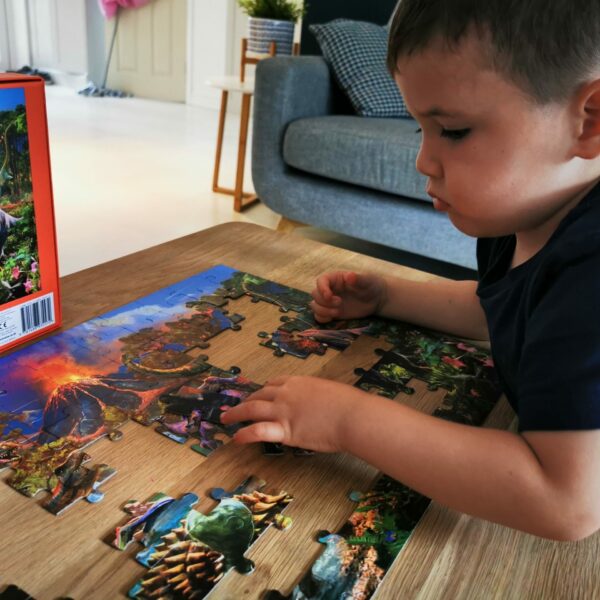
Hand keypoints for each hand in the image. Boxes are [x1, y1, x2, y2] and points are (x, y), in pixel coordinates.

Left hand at [220, 375, 360, 452]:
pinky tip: (236, 437)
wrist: (352, 416)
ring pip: (252, 409)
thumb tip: (321, 402)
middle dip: (247, 401)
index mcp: (298, 382)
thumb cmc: (349, 404)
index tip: (259, 395)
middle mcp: (286, 393)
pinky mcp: (285, 430)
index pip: (274, 383)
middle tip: (238, 407)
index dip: (264, 390)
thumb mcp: (331, 391)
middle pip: (260, 394)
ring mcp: (283, 411)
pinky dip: (245, 433)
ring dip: (236, 413)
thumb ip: (318, 395)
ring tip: (225, 418)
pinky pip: (258, 430)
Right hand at [310, 271, 386, 322]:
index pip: (321, 281)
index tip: (329, 296)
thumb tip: (349, 276)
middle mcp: (329, 289)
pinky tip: (333, 318)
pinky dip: (322, 318)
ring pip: (315, 306)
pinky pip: (319, 316)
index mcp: (335, 278)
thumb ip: (357, 278)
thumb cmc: (371, 285)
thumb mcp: (366, 280)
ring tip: (337, 313)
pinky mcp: (331, 312)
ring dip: (322, 311)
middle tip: (340, 304)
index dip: (322, 288)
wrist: (376, 299)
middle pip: (315, 294)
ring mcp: (329, 302)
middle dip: (324, 301)